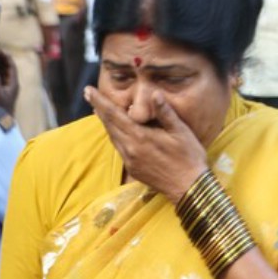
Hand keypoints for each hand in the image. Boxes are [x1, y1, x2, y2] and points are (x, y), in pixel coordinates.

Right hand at [0, 47, 18, 112]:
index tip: (0, 50)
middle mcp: (12, 83)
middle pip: (8, 67)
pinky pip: (1, 76)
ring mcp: (8, 86)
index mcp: (13, 83)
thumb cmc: (0, 108)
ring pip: (4, 71)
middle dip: (2, 58)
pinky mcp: (3, 89)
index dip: (7, 57)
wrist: (2, 120)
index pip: (12, 66)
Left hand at [85, 85, 206, 202]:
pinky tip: (115, 131)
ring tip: (99, 110)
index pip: (114, 114)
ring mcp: (130, 161)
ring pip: (112, 137)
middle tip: (88, 94)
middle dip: (98, 108)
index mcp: (140, 137)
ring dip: (105, 122)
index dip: (100, 101)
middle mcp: (130, 149)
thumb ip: (165, 112)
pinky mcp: (133, 169)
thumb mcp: (180, 131)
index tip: (88, 90)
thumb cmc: (188, 157)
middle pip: (109, 125)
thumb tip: (154, 93)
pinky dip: (114, 136)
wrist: (189, 188)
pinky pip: (119, 148)